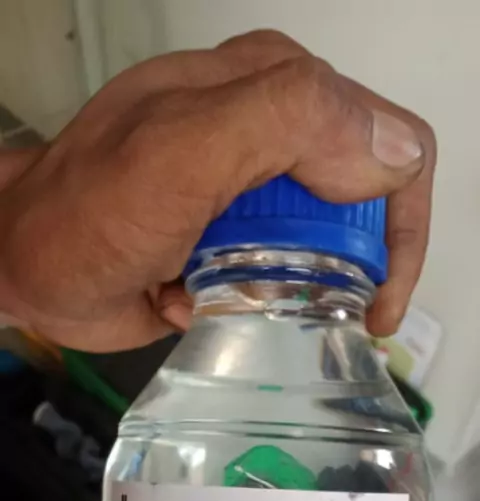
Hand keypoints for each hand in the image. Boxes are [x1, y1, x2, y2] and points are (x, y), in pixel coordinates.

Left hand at [0, 30, 434, 351]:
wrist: (26, 266)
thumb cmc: (87, 211)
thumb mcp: (187, 149)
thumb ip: (289, 122)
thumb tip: (396, 151)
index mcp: (274, 86)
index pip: (390, 141)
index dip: (397, 224)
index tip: (372, 295)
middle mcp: (274, 129)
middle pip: (367, 199)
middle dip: (355, 264)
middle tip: (314, 308)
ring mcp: (255, 185)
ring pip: (332, 243)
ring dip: (308, 288)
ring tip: (253, 305)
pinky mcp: (236, 231)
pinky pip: (288, 271)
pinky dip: (265, 299)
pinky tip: (216, 301)